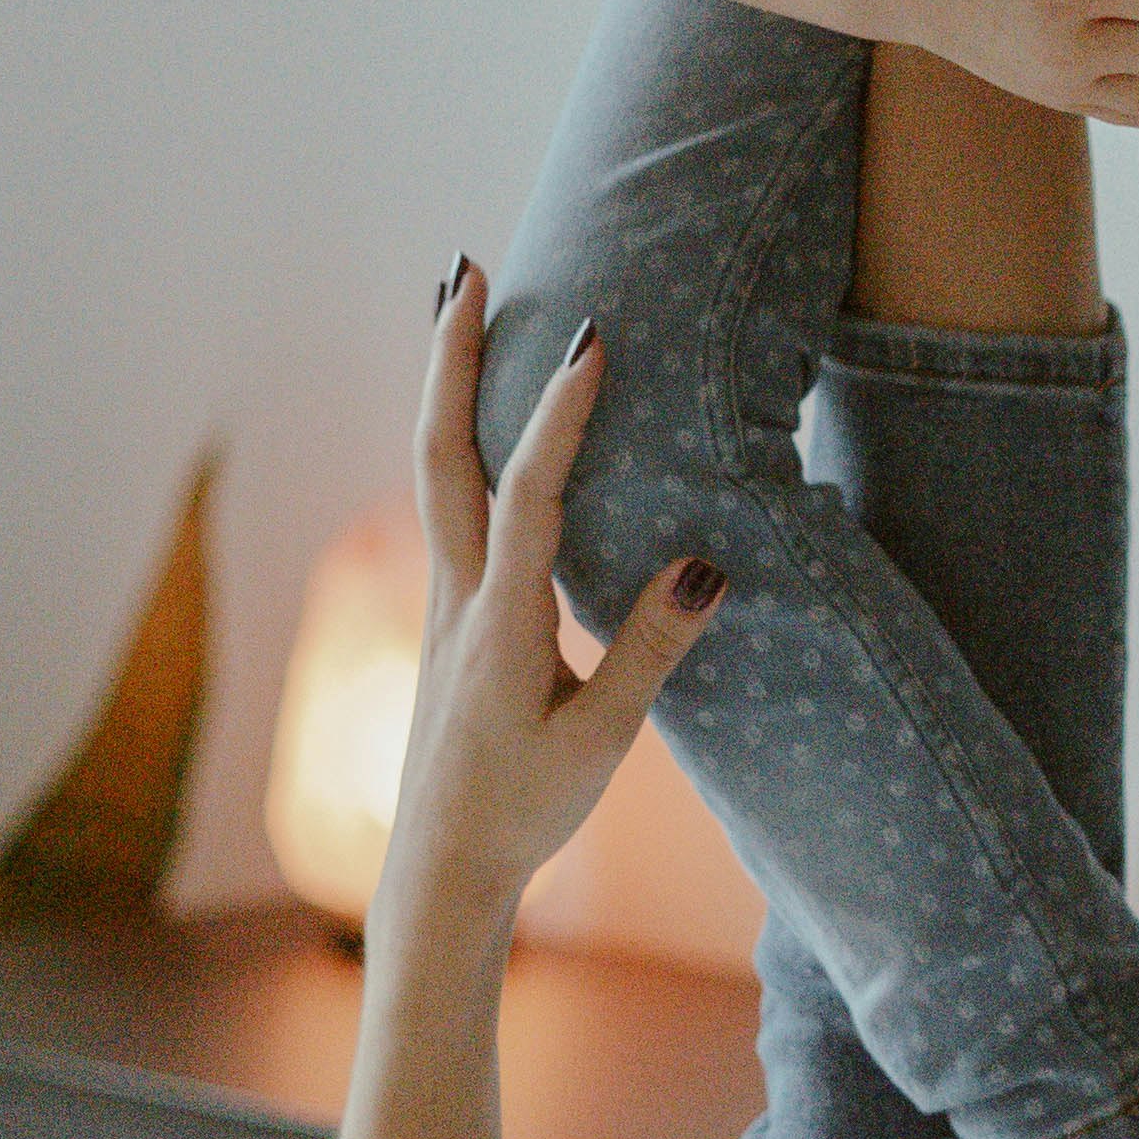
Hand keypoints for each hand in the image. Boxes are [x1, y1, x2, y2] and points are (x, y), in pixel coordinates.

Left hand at [383, 271, 712, 942]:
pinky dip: (455, 434)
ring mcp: (442, 600)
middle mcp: (457, 597)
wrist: (440, 869)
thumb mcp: (604, 741)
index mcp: (499, 626)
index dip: (559, 417)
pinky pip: (446, 499)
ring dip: (445, 382)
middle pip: (439, 451)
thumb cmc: (525, 811)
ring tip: (457, 305)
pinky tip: (473, 411)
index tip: (590, 339)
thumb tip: (705, 565)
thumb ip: (651, 651)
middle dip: (451, 356)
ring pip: (432, 467)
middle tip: (464, 269)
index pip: (529, 496)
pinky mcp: (446, 612)